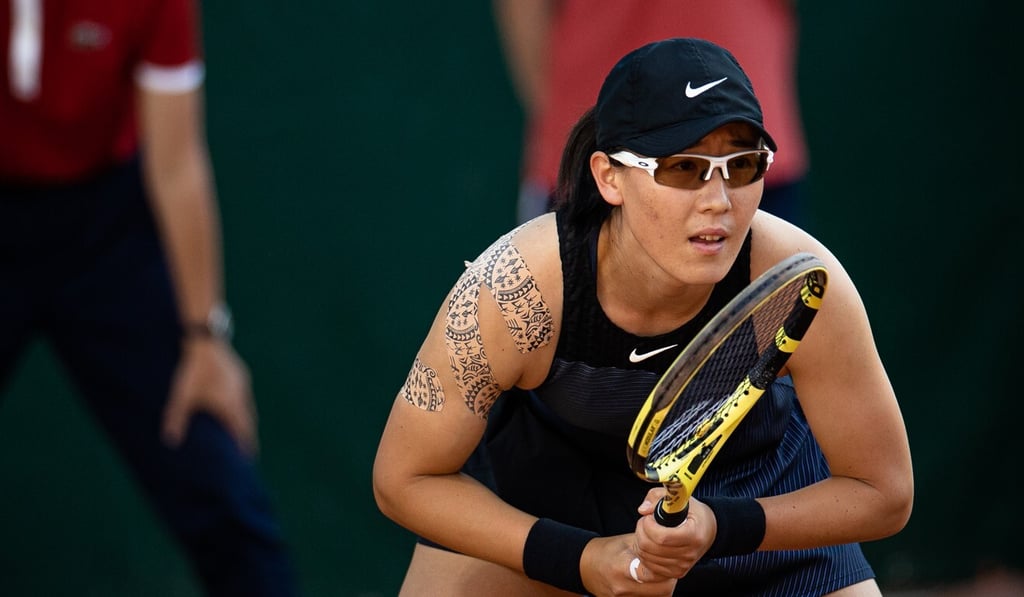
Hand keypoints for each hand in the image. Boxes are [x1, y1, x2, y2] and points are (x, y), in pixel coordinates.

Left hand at [162, 338, 257, 454]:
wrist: (206, 341)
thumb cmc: (193, 370)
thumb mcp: (182, 396)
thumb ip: (177, 419)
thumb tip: (170, 442)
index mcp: (230, 406)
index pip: (242, 431)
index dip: (246, 445)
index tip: (249, 458)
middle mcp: (240, 397)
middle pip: (250, 422)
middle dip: (249, 436)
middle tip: (249, 450)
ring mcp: (243, 385)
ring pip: (249, 408)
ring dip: (247, 422)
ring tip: (243, 432)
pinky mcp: (241, 375)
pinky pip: (245, 397)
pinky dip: (243, 408)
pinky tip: (235, 408)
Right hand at [579, 534, 677, 595]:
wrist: (585, 566)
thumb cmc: (607, 551)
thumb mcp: (627, 542)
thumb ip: (649, 545)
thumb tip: (670, 543)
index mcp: (622, 566)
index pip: (655, 572)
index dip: (667, 566)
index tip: (669, 560)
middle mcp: (622, 586)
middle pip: (662, 589)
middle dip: (668, 578)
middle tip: (666, 568)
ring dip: (662, 587)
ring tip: (657, 575)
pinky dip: (652, 593)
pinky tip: (648, 583)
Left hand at [632, 488, 716, 579]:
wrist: (709, 530)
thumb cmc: (693, 513)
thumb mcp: (680, 498)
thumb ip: (658, 497)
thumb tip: (643, 509)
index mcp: (693, 535)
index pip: (661, 537)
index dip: (648, 526)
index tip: (648, 517)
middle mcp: (689, 554)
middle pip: (650, 548)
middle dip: (641, 531)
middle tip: (645, 522)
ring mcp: (682, 566)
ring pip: (647, 557)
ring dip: (640, 542)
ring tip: (647, 532)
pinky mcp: (676, 573)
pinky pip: (650, 568)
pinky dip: (644, 555)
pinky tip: (648, 544)